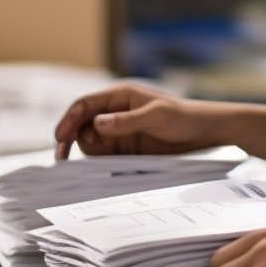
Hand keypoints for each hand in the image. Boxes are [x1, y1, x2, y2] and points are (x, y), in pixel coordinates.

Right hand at [53, 83, 213, 159]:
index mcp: (119, 96)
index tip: (59, 138)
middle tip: (62, 158)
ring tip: (106, 159)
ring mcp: (119, 132)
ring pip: (91, 143)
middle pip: (81, 126)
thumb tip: (97, 123)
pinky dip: (101, 163)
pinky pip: (105, 157)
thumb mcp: (157, 116)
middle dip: (71, 139)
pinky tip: (104, 170)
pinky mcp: (126, 149)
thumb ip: (127, 120)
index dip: (68, 120)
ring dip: (89, 152)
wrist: (205, 132)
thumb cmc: (184, 116)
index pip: (85, 105)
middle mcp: (115, 113)